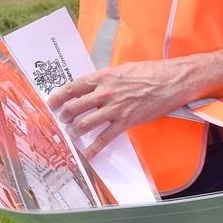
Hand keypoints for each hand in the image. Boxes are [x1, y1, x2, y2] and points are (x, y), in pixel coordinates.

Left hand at [47, 58, 196, 157]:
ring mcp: (115, 108)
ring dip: (75, 130)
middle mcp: (105, 92)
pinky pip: (104, 137)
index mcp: (103, 77)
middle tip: (63, 119)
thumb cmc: (149, 72)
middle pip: (75, 106)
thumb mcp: (122, 69)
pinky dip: (94, 147)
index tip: (51, 102)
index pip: (73, 87)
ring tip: (73, 133)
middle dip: (65, 115)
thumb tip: (92, 86)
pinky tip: (88, 153)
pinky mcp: (125, 121)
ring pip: (86, 123)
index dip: (59, 96)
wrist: (170, 82)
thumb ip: (105, 78)